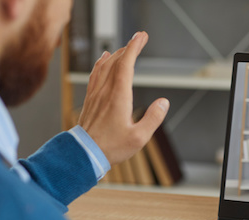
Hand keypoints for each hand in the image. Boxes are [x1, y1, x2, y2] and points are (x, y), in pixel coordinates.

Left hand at [77, 31, 169, 165]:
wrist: (84, 153)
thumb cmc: (112, 147)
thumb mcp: (140, 137)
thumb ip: (153, 118)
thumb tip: (164, 102)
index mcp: (119, 96)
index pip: (126, 65)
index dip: (134, 48)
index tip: (141, 37)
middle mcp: (105, 90)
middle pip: (116, 61)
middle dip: (129, 47)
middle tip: (139, 38)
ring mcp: (96, 94)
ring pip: (104, 66)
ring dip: (116, 53)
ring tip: (125, 47)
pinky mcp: (90, 99)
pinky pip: (95, 74)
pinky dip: (101, 63)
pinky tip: (103, 59)